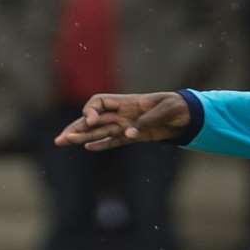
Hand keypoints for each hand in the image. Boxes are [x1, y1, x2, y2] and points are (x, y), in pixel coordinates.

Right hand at [54, 92, 191, 150]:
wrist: (189, 115)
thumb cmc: (178, 106)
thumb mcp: (167, 109)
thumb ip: (147, 120)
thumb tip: (130, 133)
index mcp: (127, 102)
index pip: (98, 103)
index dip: (90, 111)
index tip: (91, 121)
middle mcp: (122, 114)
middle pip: (92, 120)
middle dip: (75, 128)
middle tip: (59, 139)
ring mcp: (126, 126)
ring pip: (98, 132)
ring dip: (81, 137)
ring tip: (62, 142)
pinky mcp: (133, 137)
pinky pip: (113, 142)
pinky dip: (101, 145)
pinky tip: (87, 147)